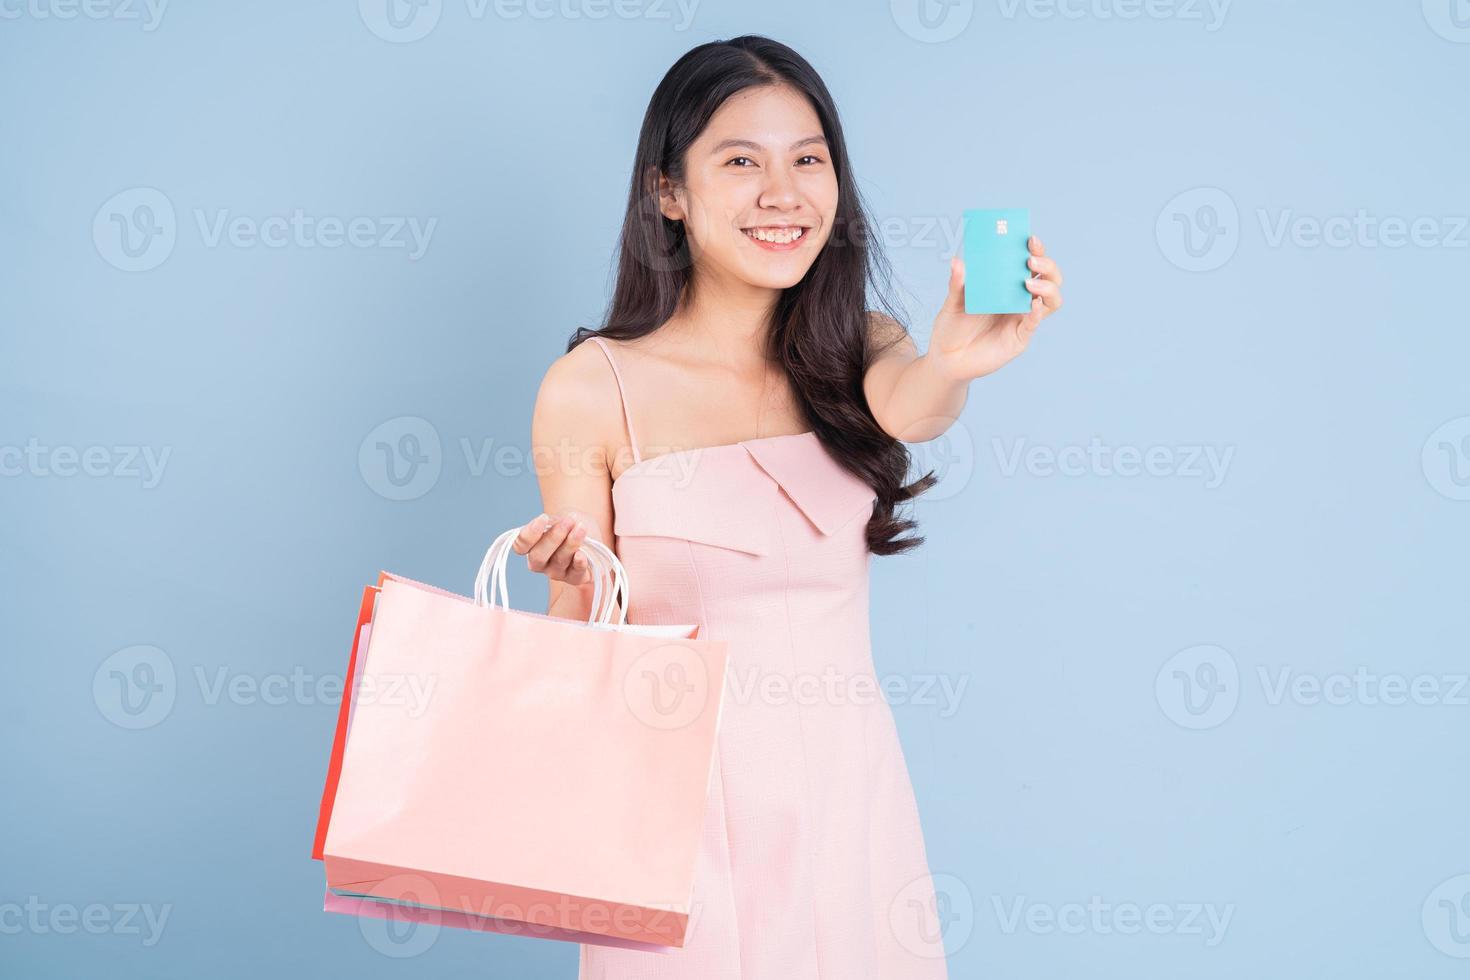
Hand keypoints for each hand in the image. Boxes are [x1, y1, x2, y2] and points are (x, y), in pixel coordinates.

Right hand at [510, 511, 593, 586]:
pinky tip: (581, 555)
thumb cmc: (568, 524)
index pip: (520, 546)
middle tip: (568, 521)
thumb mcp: (557, 519)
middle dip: (553, 538)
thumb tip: (549, 526)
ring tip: (581, 527)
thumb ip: (551, 524)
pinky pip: (575, 574)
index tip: (544, 517)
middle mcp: (540, 563)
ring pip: (559, 561)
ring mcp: (557, 572)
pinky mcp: (575, 578)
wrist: (588, 531)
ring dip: (571, 543)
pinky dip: (578, 564)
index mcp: (530, 547)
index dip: (530, 534)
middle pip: (538, 556)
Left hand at [929, 236, 1064, 380]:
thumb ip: (956, 284)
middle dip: (1047, 265)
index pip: (1030, 263)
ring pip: (1052, 300)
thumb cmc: (952, 327)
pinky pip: (1035, 323)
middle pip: (1049, 278)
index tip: (1030, 239)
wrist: (947, 358)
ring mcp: (1022, 318)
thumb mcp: (952, 302)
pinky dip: (1037, 312)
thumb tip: (957, 262)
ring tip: (1029, 283)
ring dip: (1047, 288)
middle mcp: (1019, 299)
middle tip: (1030, 260)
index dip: (1036, 250)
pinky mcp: (1020, 337)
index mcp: (1006, 284)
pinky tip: (1032, 304)